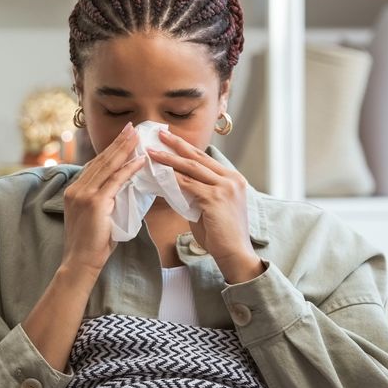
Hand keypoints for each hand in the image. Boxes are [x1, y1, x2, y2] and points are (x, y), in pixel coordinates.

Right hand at [60, 122, 147, 275]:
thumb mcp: (96, 215)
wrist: (80, 262)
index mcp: (74, 189)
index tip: (123, 137)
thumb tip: (124, 186)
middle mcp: (76, 188)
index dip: (110, 150)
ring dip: (124, 150)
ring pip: (108, 166)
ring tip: (137, 137)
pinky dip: (128, 169)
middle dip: (118, 143)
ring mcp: (83, 194)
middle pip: (101, 160)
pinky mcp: (95, 202)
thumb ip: (104, 198)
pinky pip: (115, 181)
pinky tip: (139, 160)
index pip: (95, 165)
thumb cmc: (92, 243)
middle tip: (132, 128)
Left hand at [147, 130, 264, 283]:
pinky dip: (171, 178)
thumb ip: (198, 193)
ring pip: (191, 168)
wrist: (235, 254)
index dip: (187, 149)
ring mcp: (225, 187)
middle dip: (177, 144)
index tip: (171, 140)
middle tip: (160, 133)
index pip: (205, 159)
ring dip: (169, 159)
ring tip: (152, 152)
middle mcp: (231, 179)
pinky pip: (188, 184)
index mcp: (233, 179)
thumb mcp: (211, 208)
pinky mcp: (215, 198)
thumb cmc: (221, 235)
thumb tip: (176, 184)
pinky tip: (158, 173)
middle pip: (198, 157)